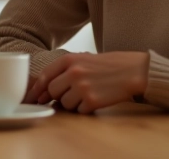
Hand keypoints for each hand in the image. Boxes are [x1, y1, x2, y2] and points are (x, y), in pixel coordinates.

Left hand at [25, 52, 149, 113]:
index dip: (37, 89)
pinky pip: (79, 111)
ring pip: (64, 103)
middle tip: (70, 94)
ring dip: (72, 103)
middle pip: (52, 91)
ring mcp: (82, 87)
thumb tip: (44, 89)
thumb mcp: (84, 58)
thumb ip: (65, 70)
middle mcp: (73, 72)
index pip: (44, 76)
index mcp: (69, 59)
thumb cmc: (109, 65)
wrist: (134, 71)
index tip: (34, 97)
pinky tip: (96, 98)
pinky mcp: (92, 101)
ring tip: (87, 94)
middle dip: (57, 96)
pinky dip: (85, 108)